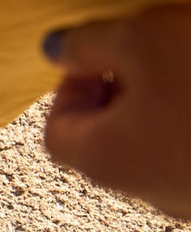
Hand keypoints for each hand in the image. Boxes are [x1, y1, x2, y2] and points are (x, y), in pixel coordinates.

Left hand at [43, 4, 190, 218]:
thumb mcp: (145, 39)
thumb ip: (90, 42)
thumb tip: (55, 48)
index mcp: (106, 160)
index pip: (59, 131)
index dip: (73, 86)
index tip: (109, 51)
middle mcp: (149, 192)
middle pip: (115, 141)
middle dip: (131, 91)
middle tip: (160, 50)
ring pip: (167, 147)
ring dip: (176, 103)